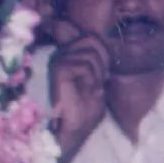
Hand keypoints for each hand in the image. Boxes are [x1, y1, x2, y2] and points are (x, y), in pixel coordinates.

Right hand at [46, 29, 106, 162]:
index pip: (92, 36)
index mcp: (68, 54)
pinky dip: (91, 80)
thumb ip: (97, 59)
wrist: (76, 126)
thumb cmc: (87, 105)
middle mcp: (60, 53)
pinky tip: (84, 91)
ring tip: (88, 88)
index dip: (104, 54)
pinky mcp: (59, 70)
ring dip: (97, 74)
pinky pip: (85, 66)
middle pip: (92, 40)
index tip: (101, 75)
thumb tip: (104, 40)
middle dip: (102, 62)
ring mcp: (58, 60)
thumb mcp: (97, 77)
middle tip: (96, 81)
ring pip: (91, 54)